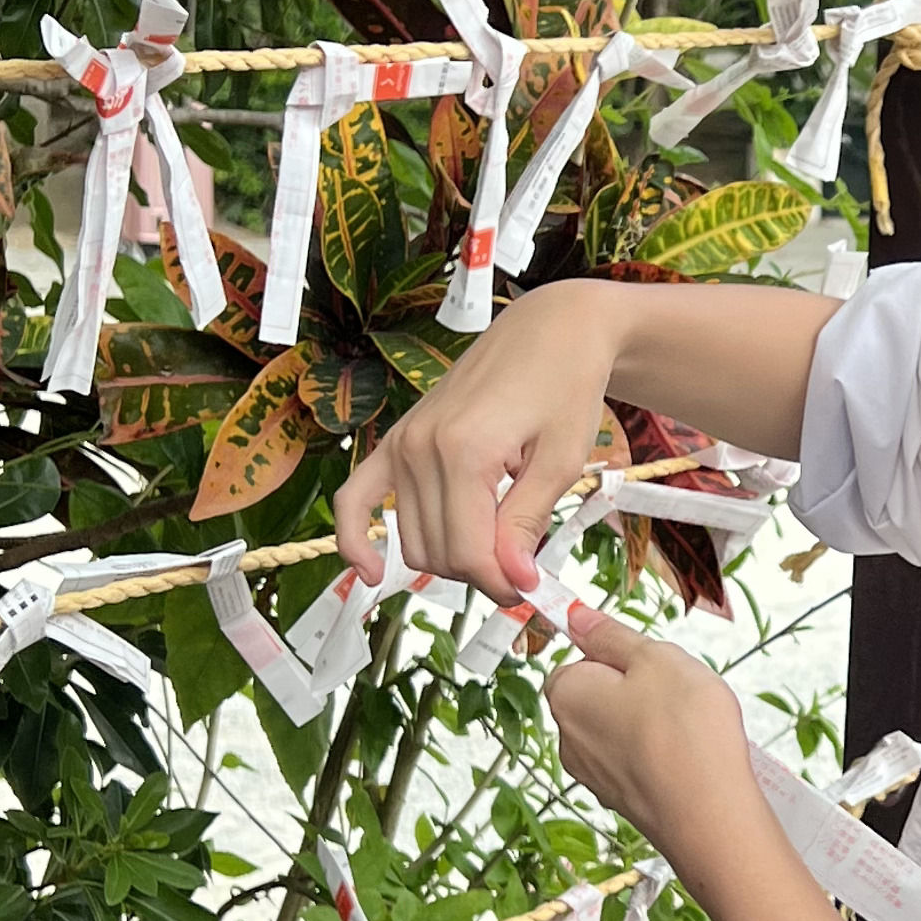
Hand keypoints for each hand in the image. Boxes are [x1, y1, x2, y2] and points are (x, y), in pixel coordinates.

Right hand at [335, 284, 628, 607]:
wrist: (549, 331)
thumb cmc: (565, 387)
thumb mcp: (561, 461)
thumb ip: (527, 523)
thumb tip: (513, 580)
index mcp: (465, 452)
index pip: (469, 553)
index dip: (502, 583)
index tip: (530, 588)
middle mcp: (421, 447)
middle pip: (440, 554)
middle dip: (482, 572)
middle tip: (521, 563)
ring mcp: (402, 443)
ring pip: (413, 542)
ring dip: (450, 560)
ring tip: (493, 543)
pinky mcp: (396, 440)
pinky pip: (355, 499)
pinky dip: (355, 538)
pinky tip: (372, 570)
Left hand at [545, 610, 766, 882]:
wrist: (709, 815)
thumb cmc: (685, 731)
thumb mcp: (655, 659)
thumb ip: (612, 636)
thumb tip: (576, 618)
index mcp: (567, 695)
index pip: (580, 660)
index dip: (620, 658)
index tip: (653, 665)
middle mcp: (568, 738)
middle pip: (601, 696)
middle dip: (638, 690)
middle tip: (677, 694)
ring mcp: (593, 775)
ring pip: (622, 729)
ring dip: (653, 723)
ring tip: (689, 729)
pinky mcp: (621, 801)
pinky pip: (638, 761)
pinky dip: (660, 755)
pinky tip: (689, 758)